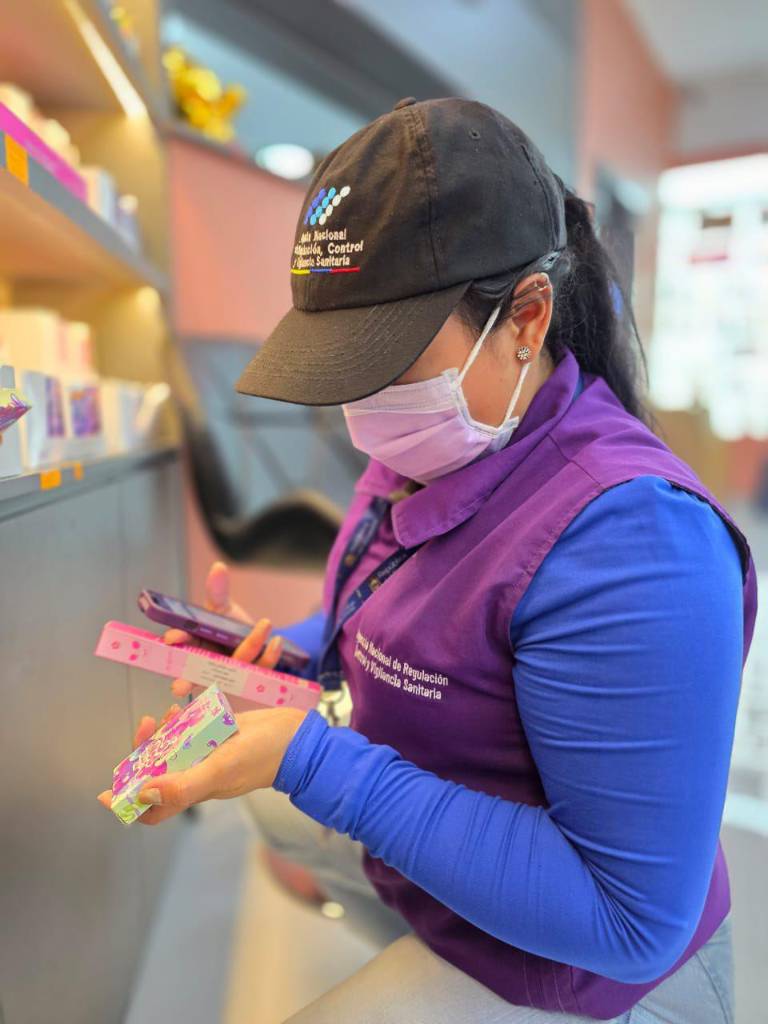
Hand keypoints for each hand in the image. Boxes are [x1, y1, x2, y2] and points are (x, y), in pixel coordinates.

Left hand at [97, 704, 306, 825]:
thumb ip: (184, 784)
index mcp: (196, 789)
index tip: (108, 791)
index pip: (154, 808)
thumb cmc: (263, 755)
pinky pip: (195, 734)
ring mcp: (211, 756)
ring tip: (168, 713)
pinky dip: (186, 722)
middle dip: (145, 752)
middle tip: (147, 724)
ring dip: (165, 733)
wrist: (301, 739)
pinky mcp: (223, 738)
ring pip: (175, 751)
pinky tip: (187, 707)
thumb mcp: (221, 768)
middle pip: (159, 774)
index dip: (129, 804)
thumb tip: (143, 793)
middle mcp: (200, 775)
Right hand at [163, 561, 283, 701]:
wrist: (257, 642)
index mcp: (196, 647)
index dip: (177, 641)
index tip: (172, 637)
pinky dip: (270, 654)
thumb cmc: (228, 628)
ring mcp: (233, 675)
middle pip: (199, 673)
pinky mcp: (255, 678)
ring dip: (250, 647)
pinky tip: (277, 640)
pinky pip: (261, 669)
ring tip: (265, 624)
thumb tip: (218, 567)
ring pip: (236, 671)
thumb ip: (217, 592)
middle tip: (180, 684)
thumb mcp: (221, 609)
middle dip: (189, 679)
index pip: (182, 645)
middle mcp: (211, 666)